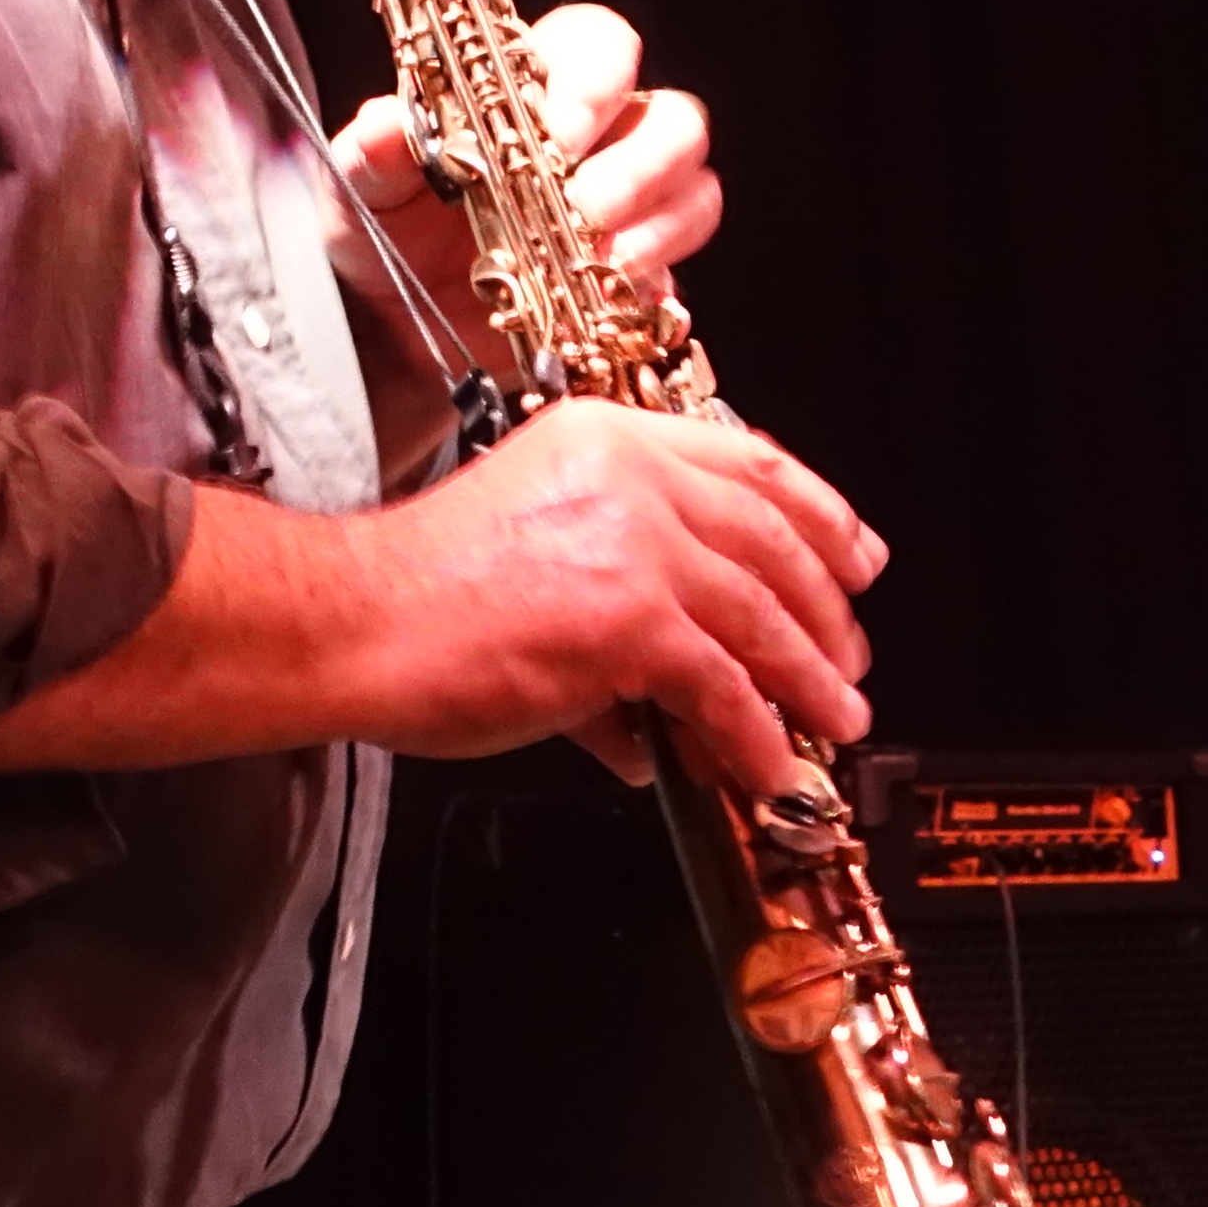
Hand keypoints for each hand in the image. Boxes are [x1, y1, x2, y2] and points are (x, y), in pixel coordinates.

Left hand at [337, 1, 723, 300]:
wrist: (392, 331)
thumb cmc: (383, 233)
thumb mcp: (360, 187)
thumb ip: (376, 150)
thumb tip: (390, 121)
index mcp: (536, 91)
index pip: (601, 46)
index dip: (598, 80)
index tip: (561, 131)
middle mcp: (599, 143)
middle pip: (674, 119)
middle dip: (639, 164)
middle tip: (582, 207)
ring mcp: (628, 213)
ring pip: (695, 190)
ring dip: (657, 225)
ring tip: (598, 259)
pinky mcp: (636, 281)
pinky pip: (679, 274)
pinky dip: (651, 285)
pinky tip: (604, 302)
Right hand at [341, 399, 881, 793]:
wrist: (351, 623)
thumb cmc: (419, 595)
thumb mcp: (533, 544)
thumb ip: (616, 592)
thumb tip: (675, 688)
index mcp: (608, 439)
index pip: (747, 462)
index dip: (819, 513)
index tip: (856, 555)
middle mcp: (631, 476)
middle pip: (771, 537)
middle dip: (826, 606)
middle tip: (850, 658)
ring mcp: (635, 544)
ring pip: (761, 614)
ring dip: (810, 677)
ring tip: (836, 719)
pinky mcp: (629, 618)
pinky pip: (723, 686)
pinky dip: (755, 735)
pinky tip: (770, 767)